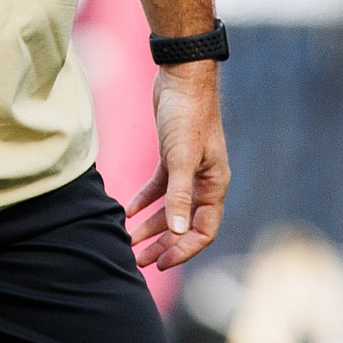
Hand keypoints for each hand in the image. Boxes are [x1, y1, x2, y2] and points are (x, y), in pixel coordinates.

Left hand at [125, 61, 228, 269]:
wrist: (181, 78)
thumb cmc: (186, 116)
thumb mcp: (180, 157)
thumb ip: (179, 195)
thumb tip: (179, 232)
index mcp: (215, 186)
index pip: (203, 230)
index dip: (183, 250)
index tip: (160, 264)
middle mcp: (204, 181)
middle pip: (185, 224)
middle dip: (163, 244)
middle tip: (139, 260)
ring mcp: (188, 169)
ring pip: (171, 208)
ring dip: (151, 225)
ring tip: (129, 241)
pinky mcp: (171, 156)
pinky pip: (160, 187)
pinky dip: (145, 200)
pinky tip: (127, 211)